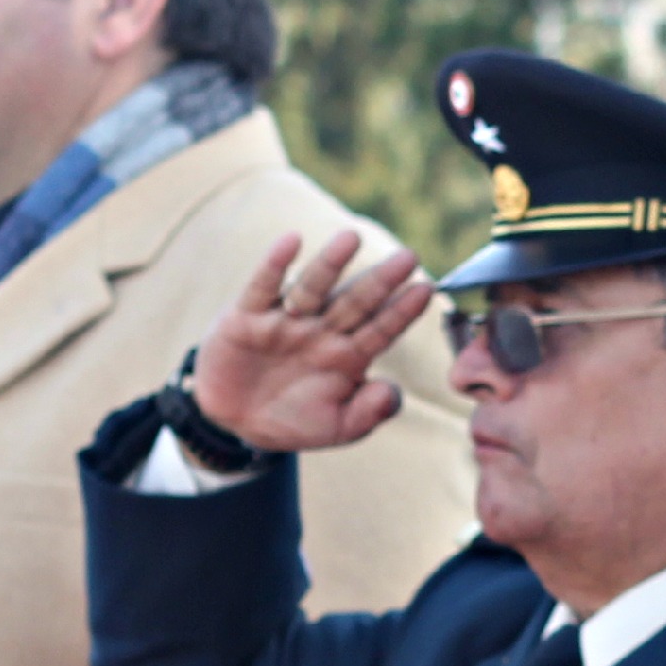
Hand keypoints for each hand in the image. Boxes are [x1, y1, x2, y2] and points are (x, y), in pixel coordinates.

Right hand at [194, 229, 436, 450]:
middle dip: (380, 281)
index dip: (402, 311)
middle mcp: (321, 330)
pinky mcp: (248, 317)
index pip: (381, 329)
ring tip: (352, 238)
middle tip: (408, 257)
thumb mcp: (337, 427)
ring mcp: (286, 320)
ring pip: (313, 288)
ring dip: (331, 264)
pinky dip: (275, 264)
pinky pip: (262, 287)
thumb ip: (368, 412)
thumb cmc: (296, 420)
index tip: (426, 289)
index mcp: (348, 354)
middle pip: (355, 302)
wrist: (238, 422)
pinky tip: (291, 240)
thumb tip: (391, 392)